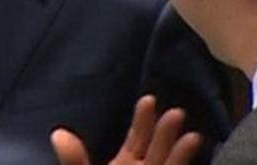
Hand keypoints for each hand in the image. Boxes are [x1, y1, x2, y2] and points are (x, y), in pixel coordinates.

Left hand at [51, 95, 200, 164]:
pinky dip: (187, 164)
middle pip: (159, 151)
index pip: (137, 138)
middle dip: (167, 132)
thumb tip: (57, 132)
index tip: (149, 98)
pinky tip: (199, 147)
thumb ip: (75, 161)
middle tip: (177, 111)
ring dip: (182, 153)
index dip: (143, 119)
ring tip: (194, 136)